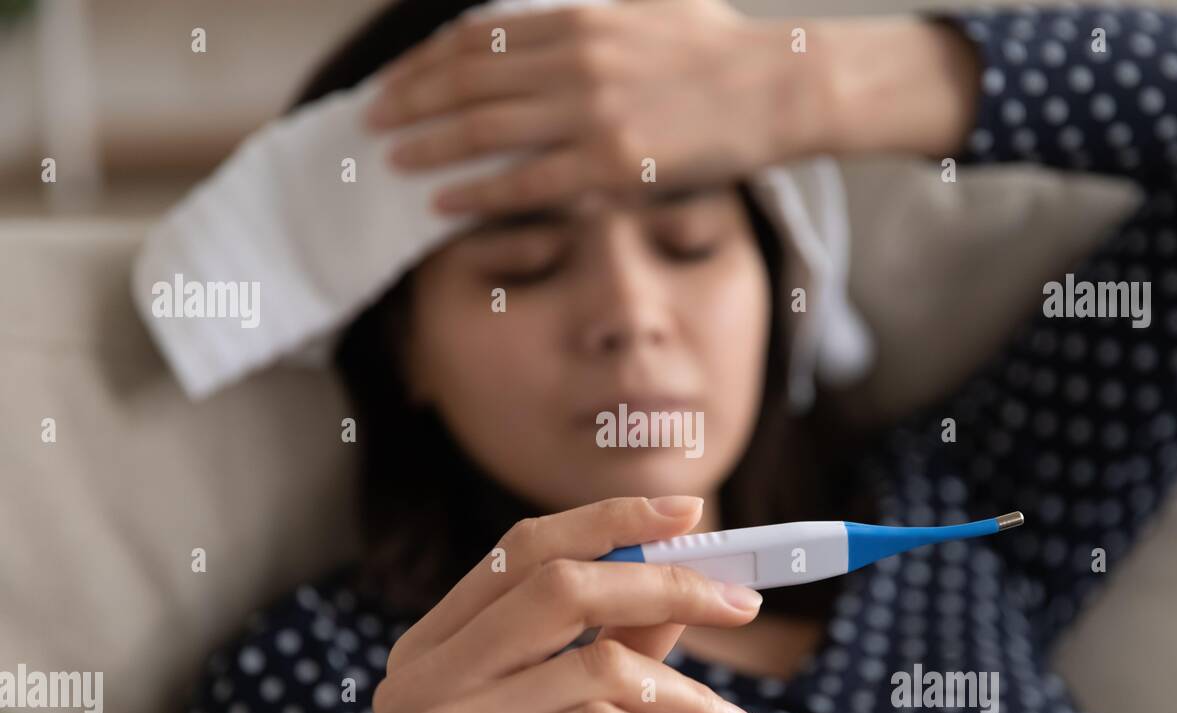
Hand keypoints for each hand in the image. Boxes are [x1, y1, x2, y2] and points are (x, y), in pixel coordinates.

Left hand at [365, 0, 826, 215]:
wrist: (776, 88)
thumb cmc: (717, 49)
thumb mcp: (646, 5)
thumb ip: (587, 16)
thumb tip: (538, 23)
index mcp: (578, 20)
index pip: (478, 41)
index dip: (427, 61)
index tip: (396, 79)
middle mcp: (575, 62)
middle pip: (467, 81)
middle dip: (410, 100)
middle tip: (372, 120)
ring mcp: (592, 115)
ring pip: (485, 131)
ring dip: (429, 144)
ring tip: (392, 159)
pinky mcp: (612, 165)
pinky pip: (526, 183)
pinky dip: (476, 192)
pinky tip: (442, 201)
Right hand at [373, 495, 763, 712]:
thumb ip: (609, 645)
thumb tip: (681, 579)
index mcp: (428, 651)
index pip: (519, 551)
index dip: (608, 521)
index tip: (688, 512)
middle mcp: (418, 684)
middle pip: (560, 588)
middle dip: (668, 586)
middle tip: (742, 605)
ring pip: (600, 666)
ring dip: (686, 696)